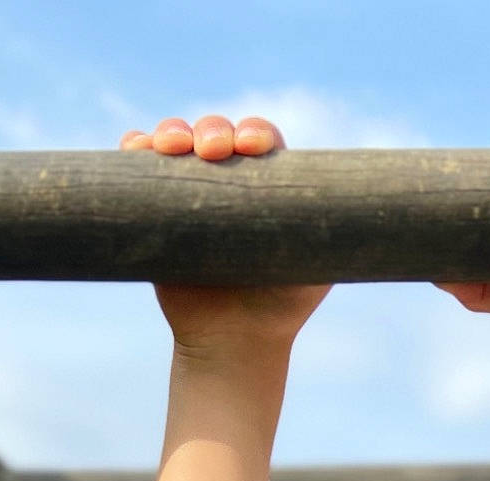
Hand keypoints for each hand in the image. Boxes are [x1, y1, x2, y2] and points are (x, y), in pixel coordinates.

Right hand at [119, 116, 328, 357]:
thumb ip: (332, 235)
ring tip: (169, 148)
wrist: (233, 342)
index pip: (261, 140)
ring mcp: (189, 189)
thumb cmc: (281, 307)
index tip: (252, 147)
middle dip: (212, 130)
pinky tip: (137, 147)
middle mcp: (227, 178)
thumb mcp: (316, 269)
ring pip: (176, 140)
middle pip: (217, 132)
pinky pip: (140, 166)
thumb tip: (354, 205)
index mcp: (266, 183)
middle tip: (211, 150)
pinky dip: (136, 147)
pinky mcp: (154, 206)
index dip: (256, 133)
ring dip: (171, 131)